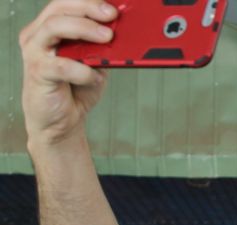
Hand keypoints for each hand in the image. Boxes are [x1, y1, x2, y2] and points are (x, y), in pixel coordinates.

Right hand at [20, 0, 116, 146]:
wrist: (61, 122)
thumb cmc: (75, 89)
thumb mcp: (95, 63)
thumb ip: (102, 47)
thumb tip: (122, 33)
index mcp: (49, 29)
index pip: (65, 5)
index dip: (89, 3)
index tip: (113, 9)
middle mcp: (37, 37)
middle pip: (59, 10)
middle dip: (87, 10)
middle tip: (111, 17)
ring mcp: (35, 53)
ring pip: (55, 28)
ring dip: (84, 29)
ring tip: (107, 38)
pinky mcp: (38, 73)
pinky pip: (62, 65)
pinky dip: (83, 70)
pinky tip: (95, 77)